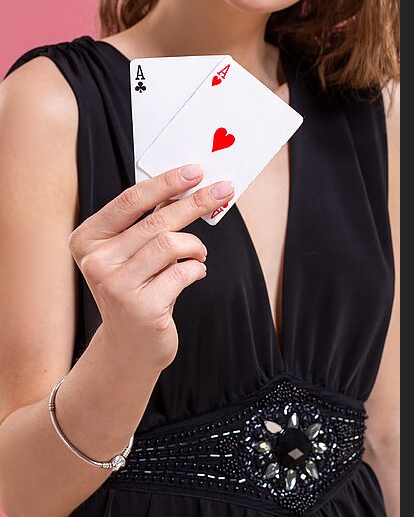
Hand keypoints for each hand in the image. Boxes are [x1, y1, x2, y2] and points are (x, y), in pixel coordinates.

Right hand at [68, 164, 233, 370]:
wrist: (129, 346)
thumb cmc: (134, 289)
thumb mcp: (129, 254)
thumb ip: (146, 222)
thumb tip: (185, 187)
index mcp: (88, 239)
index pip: (131, 200)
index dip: (166, 182)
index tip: (195, 171)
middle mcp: (96, 262)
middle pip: (157, 220)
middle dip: (195, 202)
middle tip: (223, 190)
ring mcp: (117, 286)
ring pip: (171, 244)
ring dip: (195, 245)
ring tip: (199, 253)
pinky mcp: (142, 308)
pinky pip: (184, 273)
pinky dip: (197, 269)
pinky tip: (194, 274)